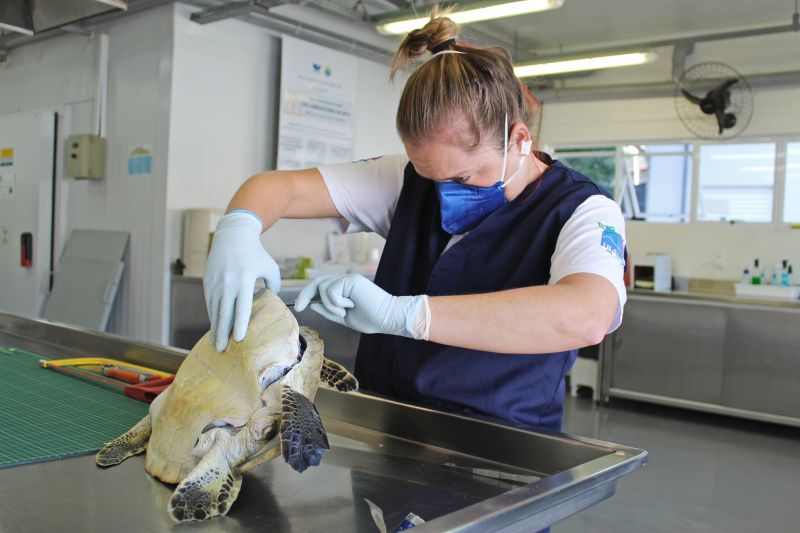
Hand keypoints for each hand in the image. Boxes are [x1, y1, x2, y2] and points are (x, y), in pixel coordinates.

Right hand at [203, 211, 280, 350]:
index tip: (238, 339)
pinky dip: (212, 316)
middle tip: (222, 350)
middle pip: (224, 313)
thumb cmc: (256, 253)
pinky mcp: (208, 282)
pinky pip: (210, 303)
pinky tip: (215, 327)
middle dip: (223, 333)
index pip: (241, 307)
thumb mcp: (270, 267)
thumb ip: (274, 286)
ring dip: (215, 328)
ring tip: (217, 344)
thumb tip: (272, 302)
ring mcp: (215, 282)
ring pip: (214, 310)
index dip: (239, 324)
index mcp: (245, 279)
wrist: (232, 236)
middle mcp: (228, 282)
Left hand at [294, 274, 429, 339]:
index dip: (308, 295)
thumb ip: (328, 310)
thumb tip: (312, 305)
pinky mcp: (350, 280)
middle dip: (305, 295)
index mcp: (343, 289)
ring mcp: (348, 279)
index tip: (299, 307)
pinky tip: (351, 305)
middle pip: (317, 282)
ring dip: (331, 306)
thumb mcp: (343, 317)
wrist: (387, 317)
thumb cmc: (371, 319)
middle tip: (299, 308)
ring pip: (323, 289)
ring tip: (346, 311)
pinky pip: (331, 292)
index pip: (321, 287)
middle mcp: (344, 281)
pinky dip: (337, 303)